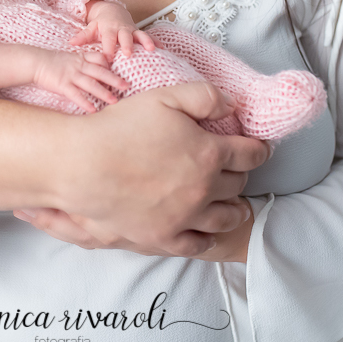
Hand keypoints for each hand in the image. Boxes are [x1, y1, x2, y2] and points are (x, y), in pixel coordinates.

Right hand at [32, 50, 126, 112]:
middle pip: (100, 72)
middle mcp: (78, 66)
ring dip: (104, 93)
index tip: (119, 71)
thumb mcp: (70, 58)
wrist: (35, 62)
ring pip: (91, 84)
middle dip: (114, 79)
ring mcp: (71, 75)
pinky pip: (76, 95)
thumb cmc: (53, 62)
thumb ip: (83, 62)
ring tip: (114, 101)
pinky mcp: (62, 85)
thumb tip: (94, 70)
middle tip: (127, 86)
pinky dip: (85, 102)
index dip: (110, 64)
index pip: (100, 58)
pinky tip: (93, 110)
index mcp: (81, 58)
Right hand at [42, 82, 270, 256]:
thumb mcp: (165, 97)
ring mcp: (184, 218)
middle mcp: (203, 189)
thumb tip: (232, 105)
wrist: (82, 165)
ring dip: (233, 208)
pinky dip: (208, 238)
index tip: (260, 148)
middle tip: (237, 169)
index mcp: (209, 154)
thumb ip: (204, 97)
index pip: (250, 154)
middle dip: (241, 174)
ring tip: (234, 204)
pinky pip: (197, 244)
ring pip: (225, 218)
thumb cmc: (121, 127)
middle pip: (238, 184)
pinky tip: (206, 231)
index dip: (259, 149)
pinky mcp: (163, 237)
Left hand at [70, 0, 157, 59]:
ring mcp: (132, 31)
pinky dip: (156, 42)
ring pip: (140, 35)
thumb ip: (82, 36)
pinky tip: (163, 49)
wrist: (112, 11)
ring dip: (146, 42)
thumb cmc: (100, 24)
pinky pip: (149, 36)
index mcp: (109, 29)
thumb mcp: (91, 28)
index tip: (108, 59)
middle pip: (125, 37)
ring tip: (152, 49)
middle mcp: (122, 29)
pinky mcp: (139, 32)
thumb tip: (71, 43)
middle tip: (129, 55)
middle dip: (127, 45)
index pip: (108, 40)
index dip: (108, 49)